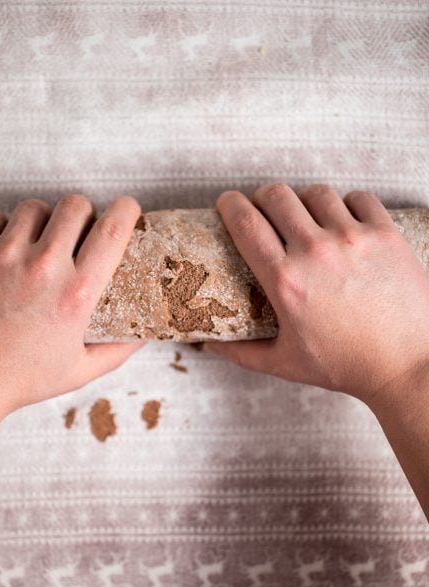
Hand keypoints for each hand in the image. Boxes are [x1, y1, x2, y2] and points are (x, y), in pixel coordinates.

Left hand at [0, 194, 143, 424]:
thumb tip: (145, 334)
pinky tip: (2, 246)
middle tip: (75, 231)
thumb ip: (117, 350)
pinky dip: (0, 226)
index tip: (125, 211)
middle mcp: (42, 269)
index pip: (113, 229)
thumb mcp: (78, 371)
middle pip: (75, 206)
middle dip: (82, 214)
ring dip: (41, 220)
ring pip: (34, 208)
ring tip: (35, 241)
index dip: (125, 210)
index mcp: (76, 294)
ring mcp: (2, 257)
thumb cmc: (17, 380)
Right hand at [206, 185, 428, 403]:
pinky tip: (344, 220)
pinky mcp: (386, 236)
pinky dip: (347, 204)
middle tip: (265, 211)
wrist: (406, 366)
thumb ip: (239, 352)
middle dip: (263, 199)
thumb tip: (207, 344)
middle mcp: (316, 253)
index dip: (229, 205)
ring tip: (306, 217)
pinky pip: (359, 198)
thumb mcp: (283, 363)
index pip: (245, 222)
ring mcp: (354, 240)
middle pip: (276, 195)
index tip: (227, 204)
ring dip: (305, 201)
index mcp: (284, 281)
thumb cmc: (345, 366)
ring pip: (316, 193)